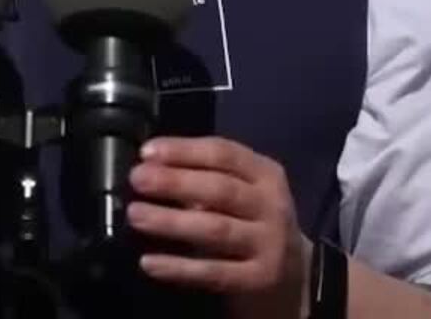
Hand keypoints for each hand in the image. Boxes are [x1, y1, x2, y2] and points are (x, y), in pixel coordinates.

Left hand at [127, 137, 308, 317]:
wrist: (295, 277)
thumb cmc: (254, 223)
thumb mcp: (244, 192)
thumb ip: (206, 177)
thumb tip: (151, 166)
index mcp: (267, 175)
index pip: (224, 153)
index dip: (184, 150)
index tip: (147, 152)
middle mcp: (272, 206)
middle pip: (220, 189)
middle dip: (175, 182)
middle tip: (138, 180)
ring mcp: (268, 244)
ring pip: (216, 229)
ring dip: (172, 221)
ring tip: (136, 215)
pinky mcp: (258, 279)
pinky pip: (214, 272)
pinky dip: (179, 268)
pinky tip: (150, 263)